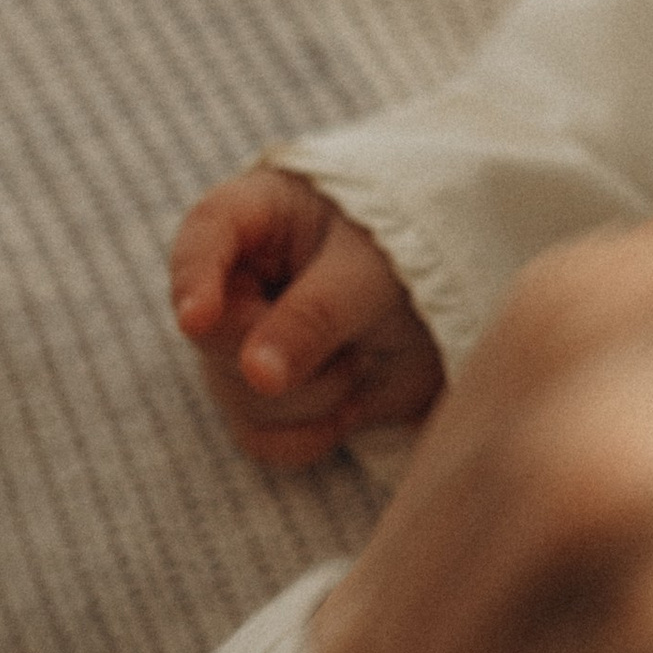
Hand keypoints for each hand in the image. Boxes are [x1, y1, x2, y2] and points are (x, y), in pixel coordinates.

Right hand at [171, 166, 444, 466]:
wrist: (457, 308)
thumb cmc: (408, 259)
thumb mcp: (369, 275)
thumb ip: (314, 316)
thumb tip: (258, 376)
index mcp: (256, 215)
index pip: (204, 237)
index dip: (194, 278)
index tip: (199, 320)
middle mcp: (238, 281)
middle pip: (214, 334)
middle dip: (281, 352)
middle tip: (351, 340)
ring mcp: (247, 342)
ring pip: (238, 394)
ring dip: (309, 394)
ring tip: (362, 357)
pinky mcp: (269, 396)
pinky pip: (258, 437)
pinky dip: (306, 435)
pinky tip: (350, 407)